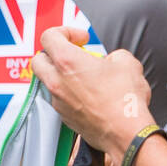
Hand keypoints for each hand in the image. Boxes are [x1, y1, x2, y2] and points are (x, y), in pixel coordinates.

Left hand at [30, 27, 151, 163]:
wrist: (127, 134)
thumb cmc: (126, 100)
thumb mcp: (127, 63)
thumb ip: (113, 55)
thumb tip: (111, 60)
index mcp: (67, 62)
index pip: (49, 36)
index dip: (65, 32)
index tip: (81, 39)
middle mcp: (57, 81)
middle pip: (39, 59)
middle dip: (54, 53)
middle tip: (74, 55)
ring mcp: (58, 101)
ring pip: (48, 81)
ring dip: (62, 75)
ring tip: (85, 76)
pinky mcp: (64, 117)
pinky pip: (60, 99)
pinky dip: (70, 94)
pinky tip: (90, 95)